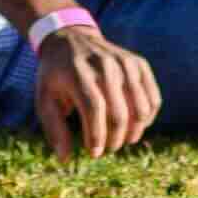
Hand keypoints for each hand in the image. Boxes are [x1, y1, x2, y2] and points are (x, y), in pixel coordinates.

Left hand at [32, 20, 161, 159]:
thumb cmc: (56, 75)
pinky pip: (153, 98)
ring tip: (122, 140)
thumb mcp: (44, 97)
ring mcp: (124, 63)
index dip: (96, 136)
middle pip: (119, 113)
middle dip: (115, 139)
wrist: (71, 39)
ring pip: (140, 108)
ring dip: (133, 132)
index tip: (94, 153)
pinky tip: (136, 126)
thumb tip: (65, 159)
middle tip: (108, 149)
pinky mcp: (138, 64)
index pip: (94, 108)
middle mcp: (104, 65)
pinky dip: (147, 118)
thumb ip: (53, 128)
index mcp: (78, 72)